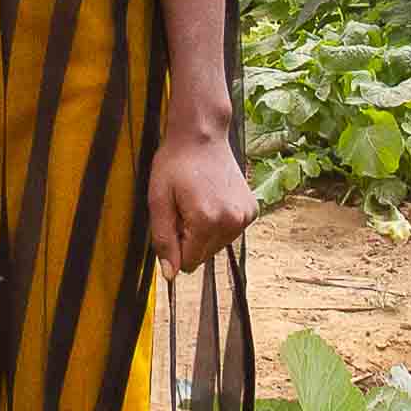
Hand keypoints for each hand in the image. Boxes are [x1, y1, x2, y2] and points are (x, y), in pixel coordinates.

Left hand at [147, 126, 255, 274]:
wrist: (201, 136)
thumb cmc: (175, 164)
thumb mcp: (158, 201)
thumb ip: (163, 240)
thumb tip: (170, 274)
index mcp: (207, 221)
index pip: (188, 262)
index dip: (175, 245)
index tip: (174, 218)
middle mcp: (232, 222)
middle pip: (204, 255)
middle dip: (190, 238)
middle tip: (184, 207)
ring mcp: (245, 216)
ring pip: (217, 245)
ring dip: (204, 231)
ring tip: (198, 200)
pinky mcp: (252, 210)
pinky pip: (230, 232)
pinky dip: (219, 222)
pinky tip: (212, 199)